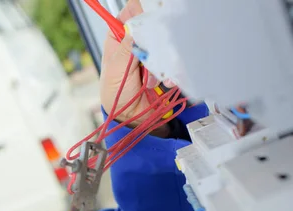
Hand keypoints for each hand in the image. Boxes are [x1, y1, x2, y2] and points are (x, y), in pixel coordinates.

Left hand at [100, 0, 171, 134]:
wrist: (130, 117)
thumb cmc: (115, 94)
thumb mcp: (115, 70)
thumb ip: (126, 48)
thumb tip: (134, 28)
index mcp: (120, 36)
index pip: (132, 13)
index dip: (142, 13)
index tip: (150, 19)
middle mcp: (138, 41)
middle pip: (155, 25)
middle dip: (155, 43)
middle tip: (148, 58)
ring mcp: (155, 52)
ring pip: (168, 43)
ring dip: (161, 62)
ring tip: (150, 81)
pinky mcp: (168, 65)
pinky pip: (177, 61)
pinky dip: (172, 73)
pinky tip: (162, 84)